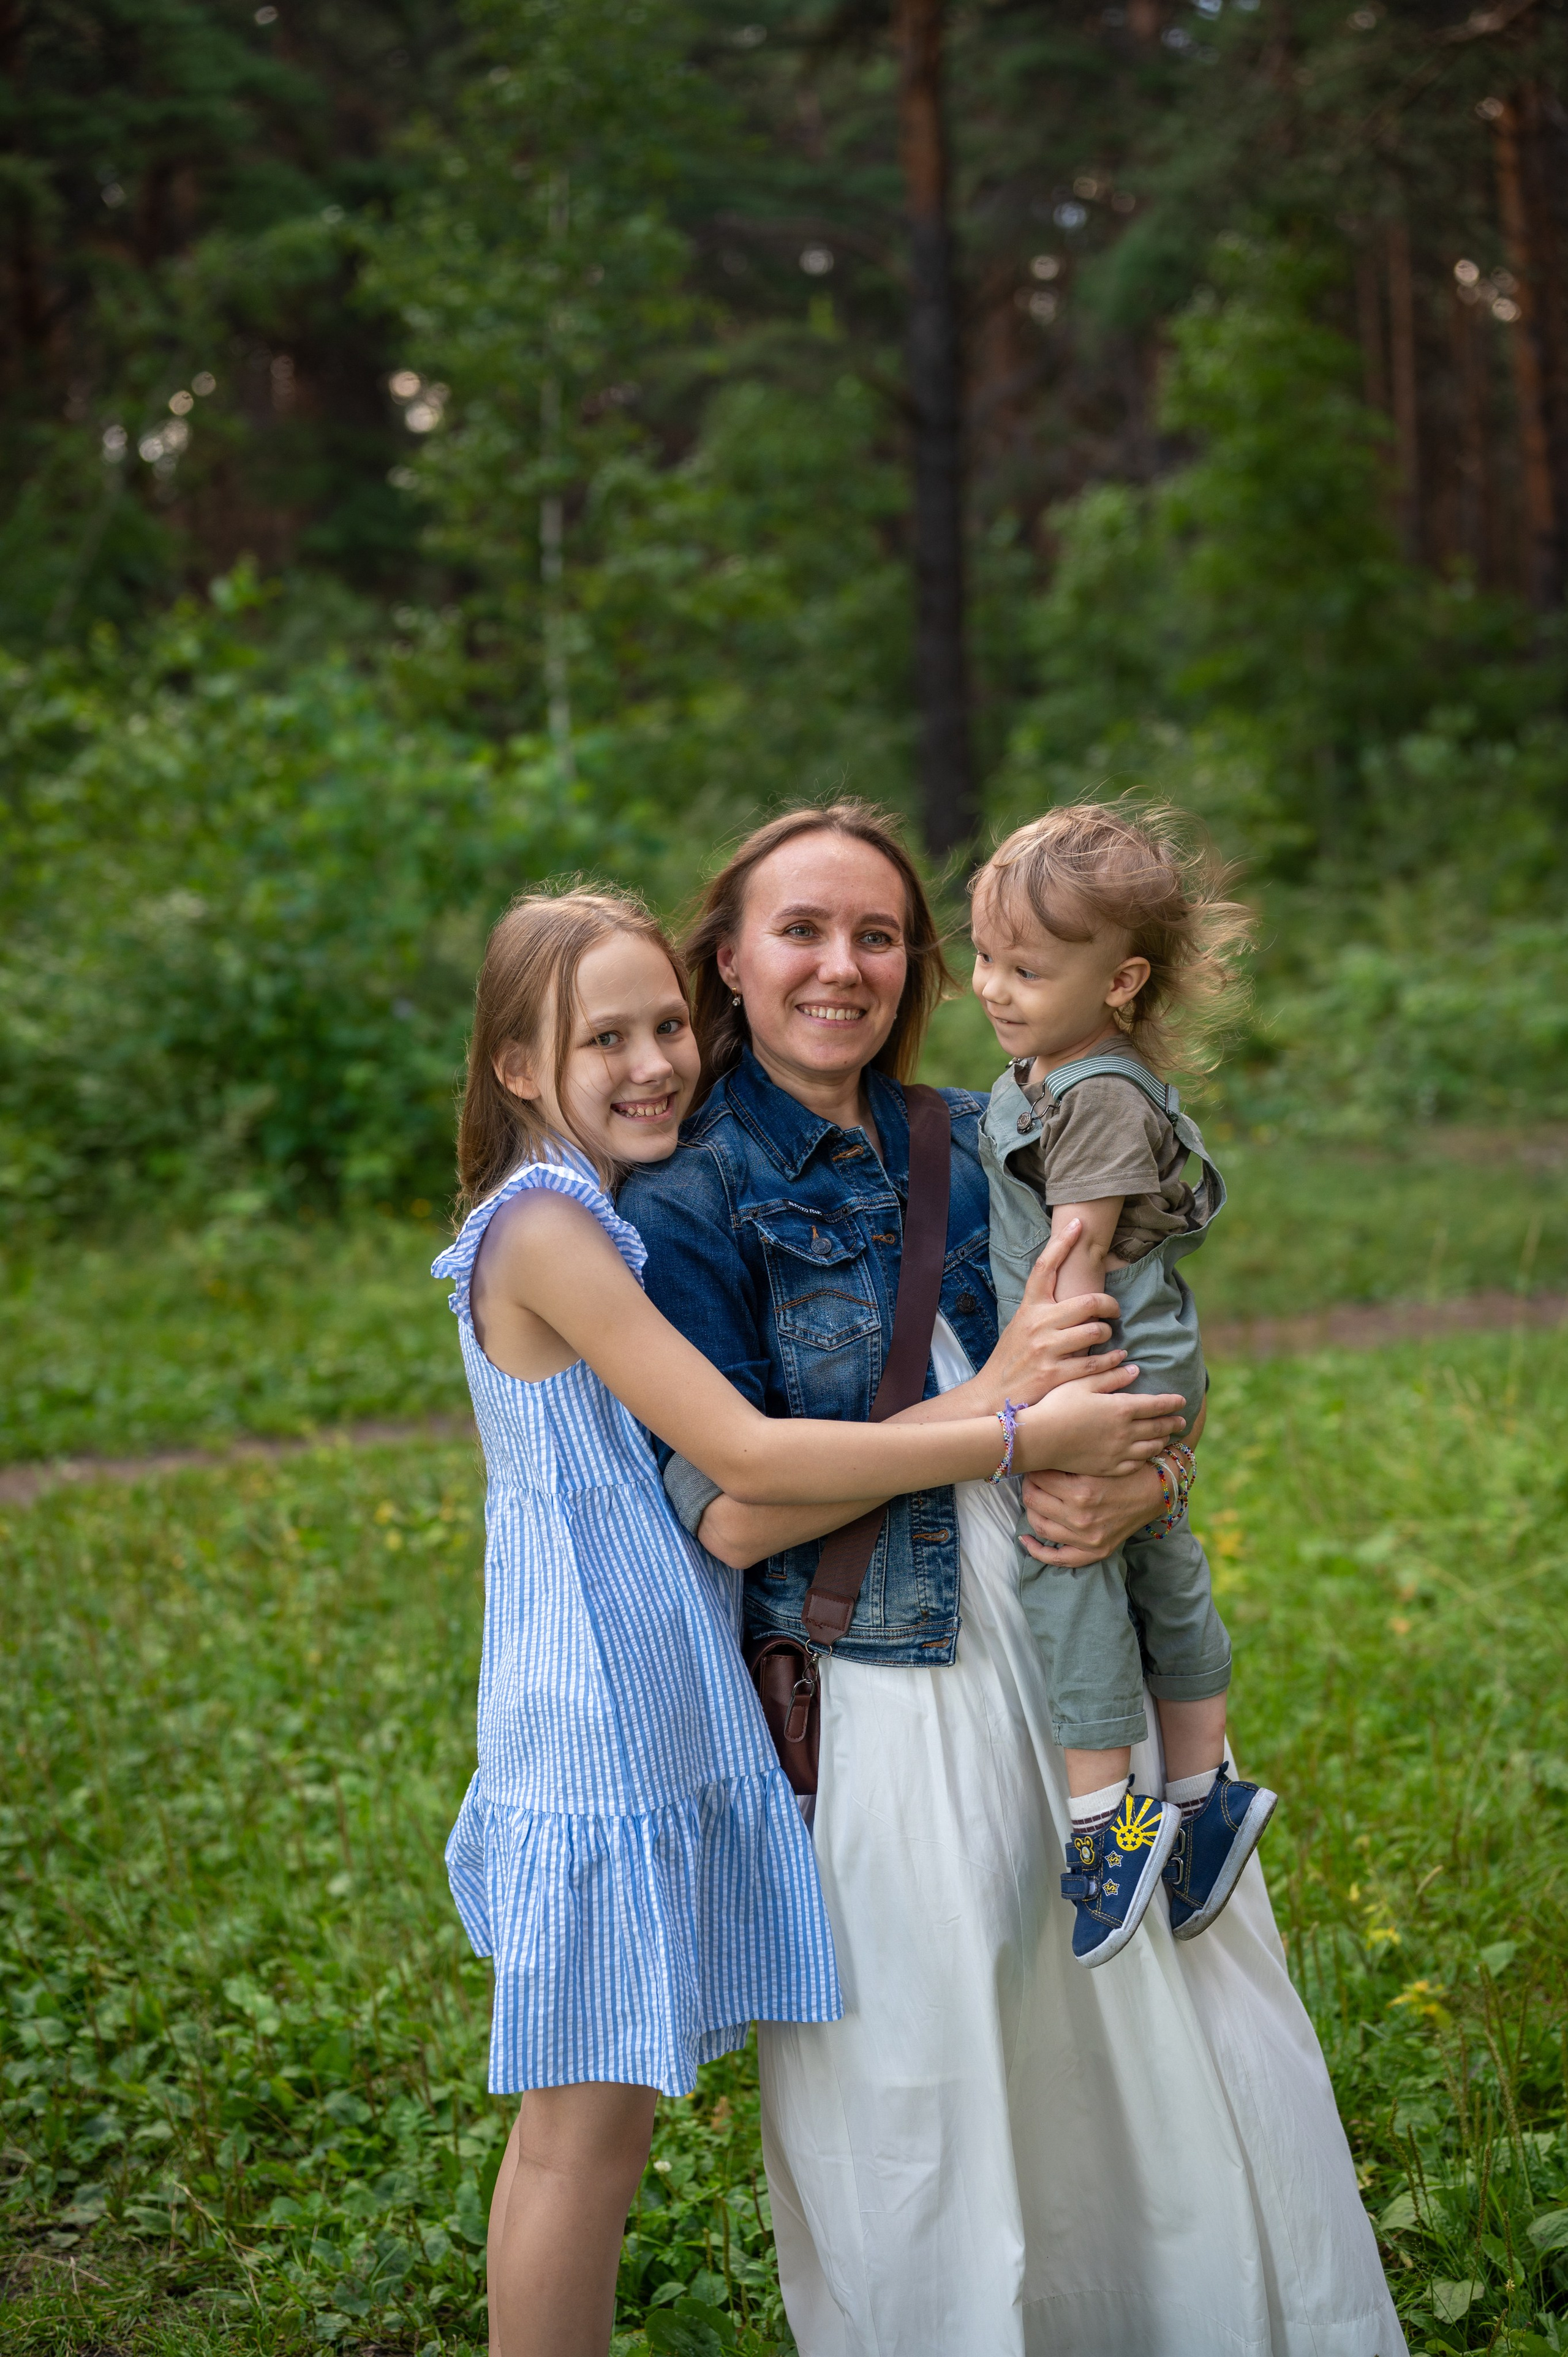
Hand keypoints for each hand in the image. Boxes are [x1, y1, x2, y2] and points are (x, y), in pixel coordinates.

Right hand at [975, 1219, 1123, 1408]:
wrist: (993, 1394)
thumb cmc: (1012, 1357)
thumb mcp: (1021, 1324)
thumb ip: (1043, 1309)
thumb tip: (1070, 1292)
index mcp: (1029, 1308)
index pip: (1046, 1267)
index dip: (1063, 1242)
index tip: (1080, 1223)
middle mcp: (1038, 1324)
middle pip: (1088, 1301)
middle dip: (1109, 1305)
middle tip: (1114, 1311)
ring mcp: (1047, 1349)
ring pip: (1096, 1331)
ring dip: (1108, 1335)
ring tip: (1108, 1338)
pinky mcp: (1056, 1373)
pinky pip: (1095, 1363)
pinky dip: (1112, 1361)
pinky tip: (1118, 1360)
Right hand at [1012, 1368, 1184, 1479]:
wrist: (1040, 1439)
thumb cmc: (1057, 1405)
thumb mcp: (1082, 1383)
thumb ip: (1110, 1375)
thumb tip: (1134, 1369)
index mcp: (1121, 1408)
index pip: (1156, 1405)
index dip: (1171, 1403)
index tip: (1182, 1401)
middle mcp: (1125, 1433)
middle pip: (1157, 1427)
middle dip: (1172, 1422)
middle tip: (1182, 1421)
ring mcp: (1118, 1453)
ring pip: (1149, 1448)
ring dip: (1162, 1441)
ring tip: (1167, 1437)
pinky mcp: (1108, 1468)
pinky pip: (1135, 1465)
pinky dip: (1145, 1459)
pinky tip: (1145, 1456)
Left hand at [1018, 1464, 1166, 1567]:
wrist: (1156, 1491)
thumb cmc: (1127, 1471)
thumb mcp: (1097, 1462)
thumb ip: (1068, 1462)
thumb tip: (1036, 1460)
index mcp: (1082, 1492)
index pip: (1039, 1479)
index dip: (1034, 1468)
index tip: (1036, 1463)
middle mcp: (1082, 1517)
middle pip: (1034, 1501)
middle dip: (1029, 1486)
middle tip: (1032, 1478)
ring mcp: (1087, 1539)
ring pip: (1040, 1525)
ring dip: (1030, 1510)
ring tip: (1033, 1499)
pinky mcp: (1095, 1552)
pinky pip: (1058, 1558)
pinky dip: (1036, 1551)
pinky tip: (1025, 1540)